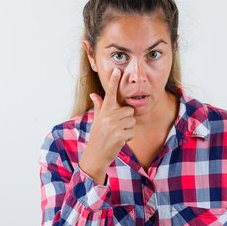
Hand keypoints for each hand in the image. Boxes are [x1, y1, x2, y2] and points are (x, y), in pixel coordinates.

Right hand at [79, 68, 135, 183]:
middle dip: (127, 119)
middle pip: (129, 110)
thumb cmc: (97, 136)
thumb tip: (94, 94)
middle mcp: (108, 116)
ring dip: (128, 129)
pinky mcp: (120, 135)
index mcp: (104, 111)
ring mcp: (114, 125)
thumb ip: (99, 106)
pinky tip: (119, 141)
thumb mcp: (97, 120)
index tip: (117, 70)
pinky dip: (128, 137)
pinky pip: (132, 132)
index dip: (113, 81)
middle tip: (117, 127)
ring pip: (132, 121)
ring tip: (117, 134)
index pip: (109, 93)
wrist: (96, 155)